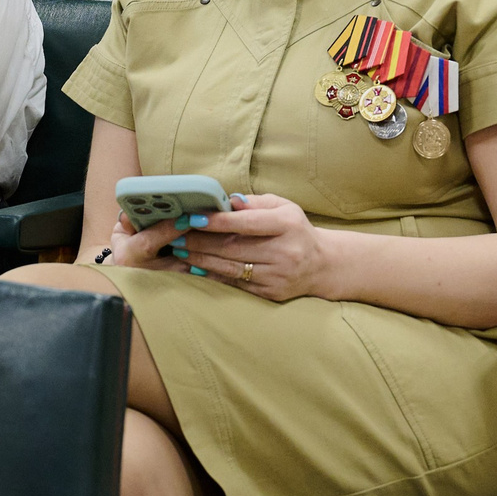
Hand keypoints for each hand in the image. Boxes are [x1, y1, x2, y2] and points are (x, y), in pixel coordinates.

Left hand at [166, 194, 328, 301]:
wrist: (320, 265)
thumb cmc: (295, 229)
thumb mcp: (283, 206)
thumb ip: (255, 203)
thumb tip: (227, 201)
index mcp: (288, 225)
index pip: (247, 223)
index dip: (218, 221)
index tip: (193, 217)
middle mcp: (284, 252)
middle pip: (234, 248)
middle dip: (201, 241)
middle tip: (176, 234)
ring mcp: (277, 276)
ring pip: (230, 268)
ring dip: (201, 259)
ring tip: (179, 249)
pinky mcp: (270, 294)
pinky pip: (235, 284)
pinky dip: (213, 275)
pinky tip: (195, 266)